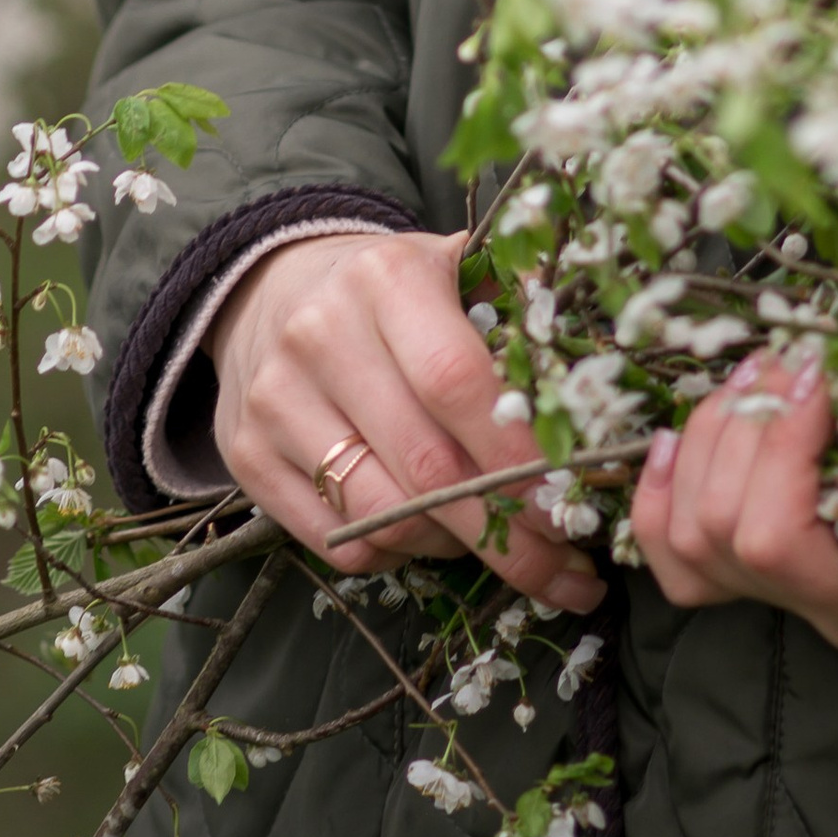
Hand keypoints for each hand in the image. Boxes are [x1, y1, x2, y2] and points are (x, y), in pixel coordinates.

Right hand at [211, 227, 605, 614]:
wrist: (275, 289)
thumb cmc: (392, 290)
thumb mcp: (452, 270)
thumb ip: (516, 310)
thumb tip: (590, 381)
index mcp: (385, 279)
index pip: (458, 381)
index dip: (519, 451)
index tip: (575, 501)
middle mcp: (321, 337)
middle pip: (425, 464)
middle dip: (508, 530)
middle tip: (569, 566)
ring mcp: (275, 402)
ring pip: (383, 516)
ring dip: (458, 549)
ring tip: (509, 551)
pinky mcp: (247, 457)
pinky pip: (338, 543)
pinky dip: (398, 554)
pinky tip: (437, 539)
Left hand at [630, 350, 837, 652]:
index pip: (772, 538)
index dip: (780, 446)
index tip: (816, 374)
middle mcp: (797, 608)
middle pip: (721, 522)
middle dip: (745, 422)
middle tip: (785, 359)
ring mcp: (756, 596)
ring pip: (687, 527)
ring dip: (711, 434)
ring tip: (754, 377)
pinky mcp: (729, 579)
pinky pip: (665, 546)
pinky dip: (658, 487)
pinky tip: (673, 438)